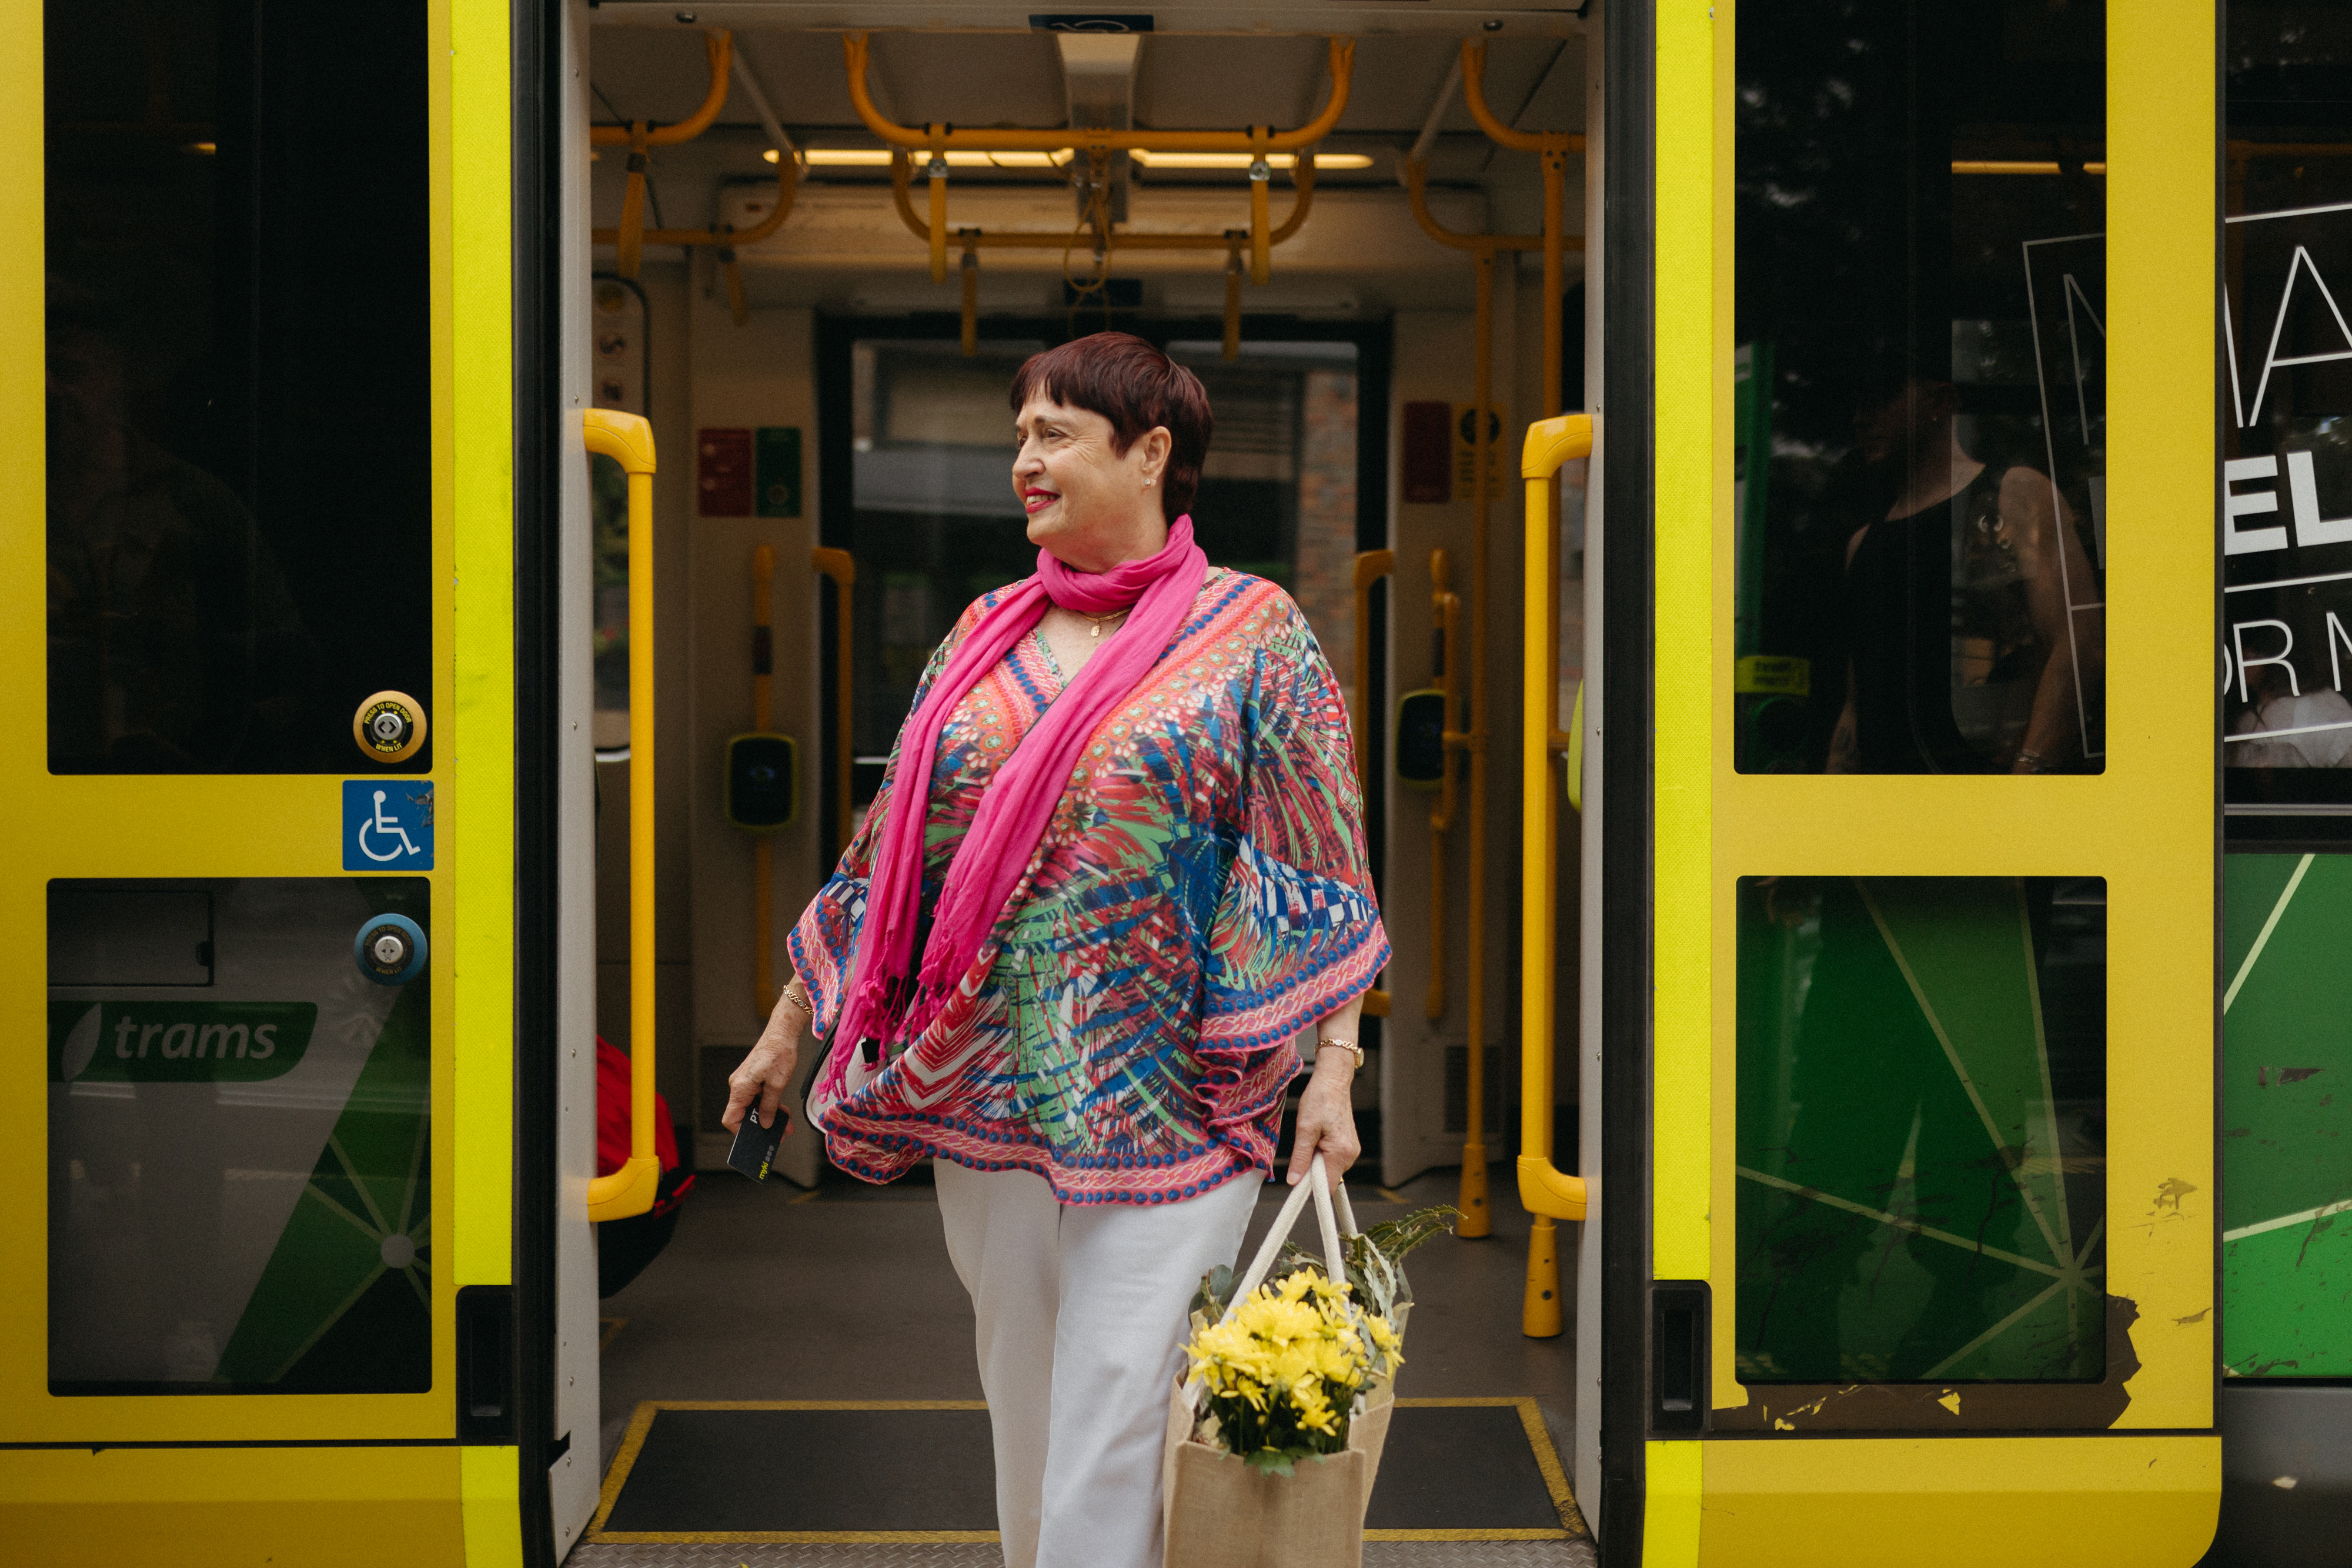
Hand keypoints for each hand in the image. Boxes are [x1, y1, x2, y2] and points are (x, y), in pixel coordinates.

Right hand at [722, 990, 806, 1132]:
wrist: (782, 1033)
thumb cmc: (778, 1053)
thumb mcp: (777, 1084)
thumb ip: (769, 1106)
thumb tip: (764, 1123)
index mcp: (740, 1088)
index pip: (730, 1118)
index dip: (741, 1131)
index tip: (756, 1138)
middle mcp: (739, 1085)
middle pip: (744, 1114)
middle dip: (760, 1126)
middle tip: (778, 1135)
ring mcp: (746, 1082)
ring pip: (754, 1107)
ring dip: (769, 1117)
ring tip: (786, 1126)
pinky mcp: (754, 1078)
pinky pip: (759, 1097)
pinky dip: (770, 1105)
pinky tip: (783, 1112)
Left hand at [1287, 1050, 1360, 1184]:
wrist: (1333, 1080)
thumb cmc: (1320, 1099)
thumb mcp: (1304, 1129)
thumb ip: (1301, 1157)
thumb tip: (1294, 1180)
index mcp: (1341, 1152)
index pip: (1327, 1186)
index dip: (1311, 1187)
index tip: (1297, 1181)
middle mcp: (1350, 1154)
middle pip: (1328, 1178)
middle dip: (1312, 1170)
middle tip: (1304, 1147)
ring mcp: (1351, 1149)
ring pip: (1329, 1168)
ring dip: (1317, 1160)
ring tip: (1312, 1137)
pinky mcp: (1348, 1144)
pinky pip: (1333, 1158)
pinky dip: (1322, 1153)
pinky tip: (1318, 1136)